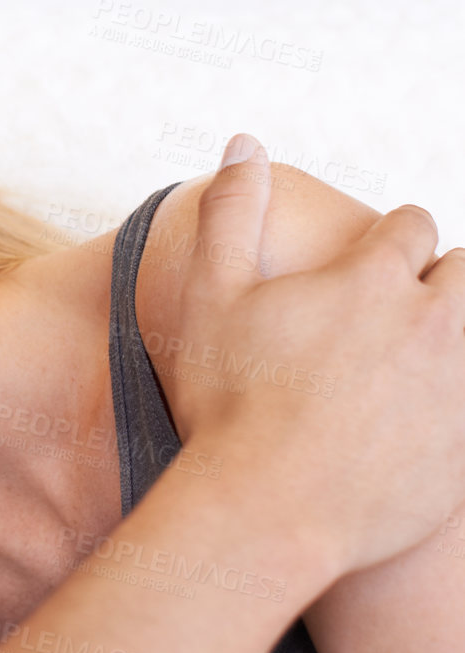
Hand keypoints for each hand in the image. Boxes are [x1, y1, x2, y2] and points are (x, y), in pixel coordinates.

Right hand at [172, 134, 464, 575]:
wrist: (267, 510)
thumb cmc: (229, 402)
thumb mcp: (213, 296)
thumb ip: (230, 211)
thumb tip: (244, 142)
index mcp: (371, 279)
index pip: (411, 226)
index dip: (390, 239)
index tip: (370, 262)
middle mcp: (431, 323)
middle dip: (441, 278)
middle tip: (401, 307)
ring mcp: (460, 386)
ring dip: (457, 333)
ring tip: (420, 355)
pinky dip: (459, 397)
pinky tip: (431, 411)